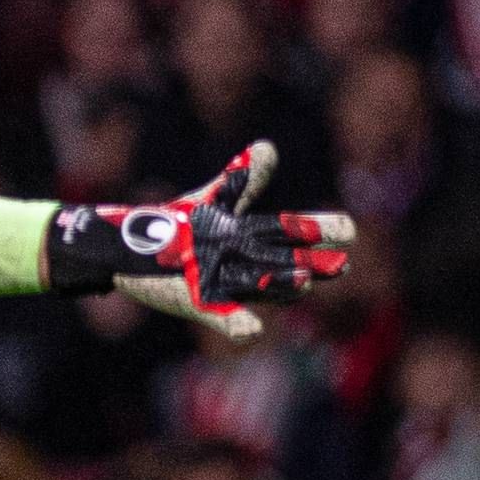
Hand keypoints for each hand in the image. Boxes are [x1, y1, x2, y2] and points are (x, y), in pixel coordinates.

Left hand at [45, 141, 352, 340]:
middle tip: (342, 264)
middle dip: (312, 264)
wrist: (131, 249)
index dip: (319, 231)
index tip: (348, 231)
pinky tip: (251, 332)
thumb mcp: (211, 201)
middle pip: (284, 262)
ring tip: (304, 283)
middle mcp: (245, 263)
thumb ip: (241, 180)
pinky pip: (221, 316)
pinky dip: (236, 324)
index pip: (291, 232)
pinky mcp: (198, 303)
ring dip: (282, 287)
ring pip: (259, 287)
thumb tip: (268, 147)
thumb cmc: (178, 226)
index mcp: (251, 237)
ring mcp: (223, 284)